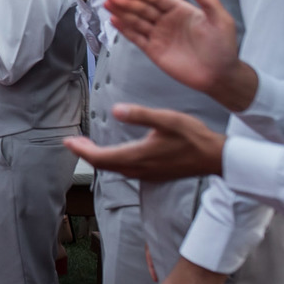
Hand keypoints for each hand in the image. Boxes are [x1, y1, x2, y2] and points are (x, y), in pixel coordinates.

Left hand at [63, 104, 224, 180]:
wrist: (215, 158)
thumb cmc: (193, 137)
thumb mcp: (167, 120)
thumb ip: (140, 115)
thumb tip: (115, 110)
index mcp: (137, 156)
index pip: (99, 157)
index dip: (81, 151)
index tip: (67, 141)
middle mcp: (138, 169)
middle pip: (103, 164)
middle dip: (85, 154)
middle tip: (72, 142)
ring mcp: (146, 174)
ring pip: (113, 168)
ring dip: (98, 158)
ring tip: (86, 146)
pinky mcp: (153, 174)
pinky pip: (124, 170)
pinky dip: (111, 161)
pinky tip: (112, 153)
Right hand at [104, 0, 252, 108]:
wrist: (219, 76)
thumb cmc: (223, 47)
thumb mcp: (221, 21)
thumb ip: (209, 2)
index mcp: (181, 10)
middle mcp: (167, 20)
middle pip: (143, 8)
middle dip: (127, 2)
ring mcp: (159, 35)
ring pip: (136, 21)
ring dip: (122, 13)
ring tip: (108, 5)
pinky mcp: (153, 50)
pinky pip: (136, 37)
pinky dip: (124, 30)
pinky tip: (114, 21)